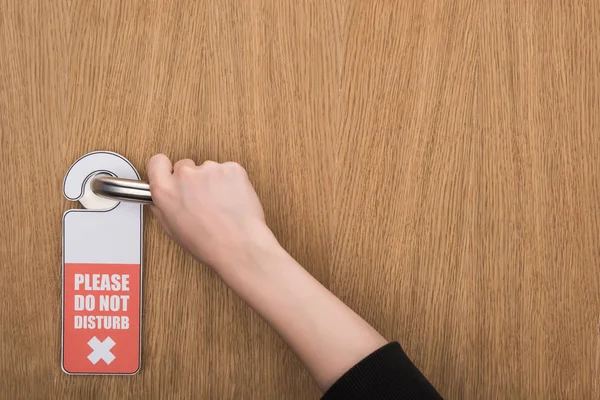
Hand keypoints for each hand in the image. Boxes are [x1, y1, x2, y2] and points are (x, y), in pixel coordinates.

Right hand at [146, 154, 277, 271]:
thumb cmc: (208, 243)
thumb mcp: (172, 230)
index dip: (165, 169)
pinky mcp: (231, 168)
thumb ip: (163, 206)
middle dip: (192, 179)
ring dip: (213, 182)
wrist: (239, 245)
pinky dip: (231, 182)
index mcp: (165, 190)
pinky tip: (232, 200)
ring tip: (221, 205)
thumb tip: (162, 197)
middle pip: (185, 166)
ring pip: (208, 169)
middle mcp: (184, 175)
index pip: (157, 162)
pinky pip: (228, 171)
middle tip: (202, 199)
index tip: (171, 174)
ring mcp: (209, 169)